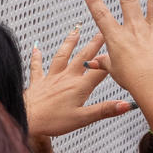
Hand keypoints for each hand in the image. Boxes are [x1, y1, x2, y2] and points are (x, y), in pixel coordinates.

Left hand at [25, 26, 132, 140]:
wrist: (25, 120)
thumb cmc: (52, 121)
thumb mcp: (83, 118)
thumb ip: (105, 110)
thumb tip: (126, 104)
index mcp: (79, 87)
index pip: (99, 71)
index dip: (110, 62)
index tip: (119, 50)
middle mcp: (66, 78)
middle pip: (83, 57)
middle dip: (94, 44)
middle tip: (102, 32)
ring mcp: (51, 78)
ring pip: (62, 56)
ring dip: (69, 43)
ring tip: (76, 31)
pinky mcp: (38, 82)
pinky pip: (36, 66)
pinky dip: (36, 56)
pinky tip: (36, 48)